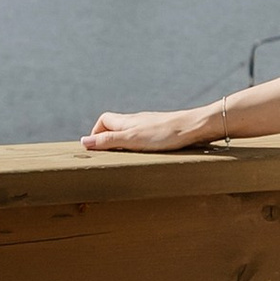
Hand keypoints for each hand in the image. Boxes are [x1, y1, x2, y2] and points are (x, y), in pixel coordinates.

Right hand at [82, 107, 216, 152]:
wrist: (195, 128)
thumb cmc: (164, 134)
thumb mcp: (131, 139)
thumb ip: (109, 141)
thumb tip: (84, 142)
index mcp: (127, 121)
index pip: (104, 120)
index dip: (96, 132)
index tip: (95, 149)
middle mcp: (138, 121)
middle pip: (117, 126)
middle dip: (109, 139)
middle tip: (108, 156)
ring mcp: (151, 126)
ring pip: (132, 132)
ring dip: (124, 144)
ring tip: (124, 160)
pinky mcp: (164, 132)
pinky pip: (146, 138)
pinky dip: (140, 147)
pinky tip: (146, 157)